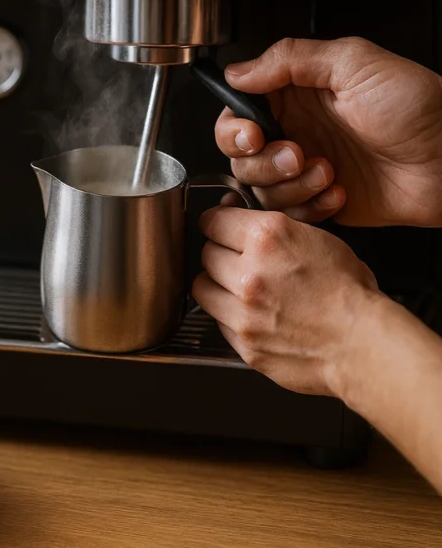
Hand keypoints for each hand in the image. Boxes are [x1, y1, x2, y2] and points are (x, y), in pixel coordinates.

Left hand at [192, 207, 380, 396]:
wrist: (364, 345)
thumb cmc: (350, 295)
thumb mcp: (318, 240)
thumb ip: (274, 231)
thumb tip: (240, 221)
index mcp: (268, 239)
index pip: (213, 221)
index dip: (216, 224)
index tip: (217, 228)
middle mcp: (250, 273)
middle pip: (206, 254)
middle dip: (220, 255)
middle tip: (237, 261)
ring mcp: (243, 311)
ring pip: (202, 288)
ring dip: (216, 286)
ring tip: (238, 289)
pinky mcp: (243, 343)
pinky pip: (219, 321)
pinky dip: (230, 317)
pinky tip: (253, 315)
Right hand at [215, 37, 441, 226]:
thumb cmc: (420, 109)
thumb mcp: (355, 63)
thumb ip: (290, 58)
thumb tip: (238, 70)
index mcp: (297, 94)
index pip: (238, 110)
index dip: (234, 127)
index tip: (252, 134)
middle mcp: (296, 130)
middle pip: (239, 154)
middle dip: (261, 161)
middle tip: (296, 154)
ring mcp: (305, 168)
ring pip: (260, 187)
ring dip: (290, 185)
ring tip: (327, 171)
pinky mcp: (319, 201)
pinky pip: (289, 214)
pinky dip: (310, 207)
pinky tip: (339, 192)